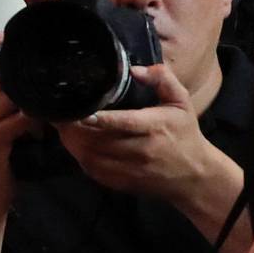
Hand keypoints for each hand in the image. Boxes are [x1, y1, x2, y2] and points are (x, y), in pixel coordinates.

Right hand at [0, 28, 33, 213]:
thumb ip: (3, 95)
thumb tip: (32, 70)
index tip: (5, 37)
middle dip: (24, 72)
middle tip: (45, 75)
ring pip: (11, 91)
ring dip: (35, 96)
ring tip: (48, 103)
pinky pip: (20, 117)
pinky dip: (37, 118)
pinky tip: (45, 124)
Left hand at [59, 64, 223, 206]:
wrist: (192, 175)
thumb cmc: (184, 133)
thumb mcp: (181, 100)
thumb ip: (162, 79)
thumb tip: (135, 69)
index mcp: (155, 127)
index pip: (124, 123)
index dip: (101, 118)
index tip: (82, 111)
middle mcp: (141, 150)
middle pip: (101, 141)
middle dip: (76, 129)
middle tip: (61, 115)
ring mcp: (130, 169)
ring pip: (93, 158)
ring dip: (74, 144)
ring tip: (63, 128)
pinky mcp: (122, 182)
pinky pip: (94, 171)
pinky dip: (81, 158)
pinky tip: (74, 145)